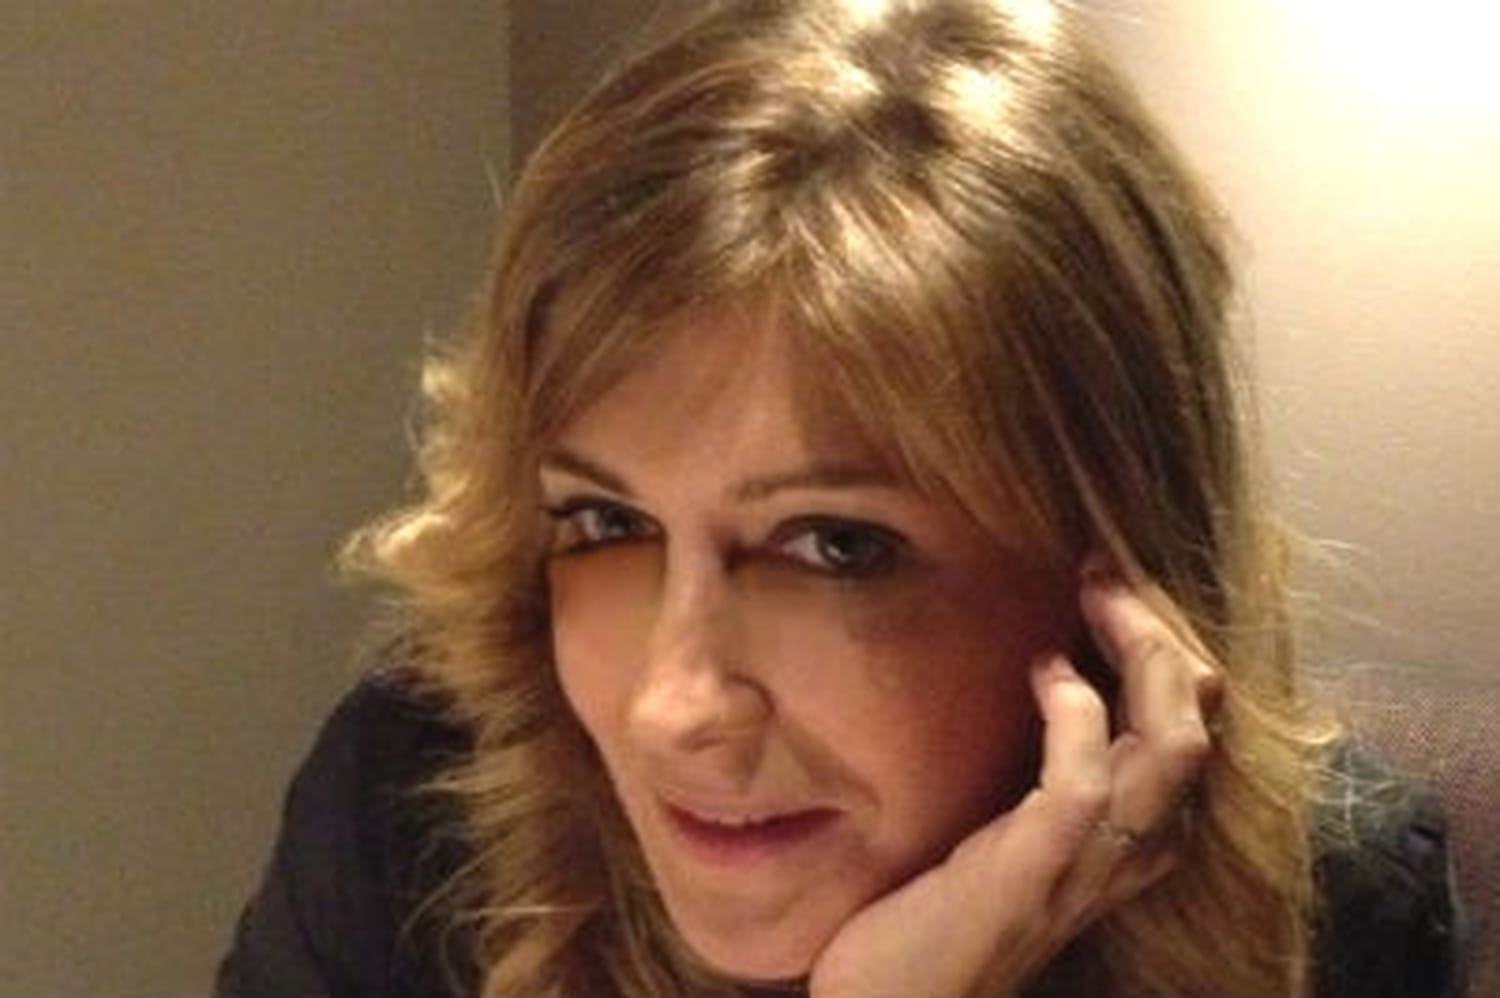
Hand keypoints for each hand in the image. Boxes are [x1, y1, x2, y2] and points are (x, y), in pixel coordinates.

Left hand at [807, 565, 1220, 997]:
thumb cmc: (928, 925)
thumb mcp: (996, 840)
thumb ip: (1033, 783)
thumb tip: (1037, 687)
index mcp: (1118, 843)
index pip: (1189, 736)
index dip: (1171, 656)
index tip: (1116, 594)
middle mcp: (1121, 855)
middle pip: (1197, 726)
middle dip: (1166, 635)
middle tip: (1109, 574)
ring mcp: (1082, 866)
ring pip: (1169, 745)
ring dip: (1143, 653)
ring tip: (1098, 593)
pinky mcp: (1030, 873)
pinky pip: (1083, 783)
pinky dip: (1072, 710)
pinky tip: (1042, 667)